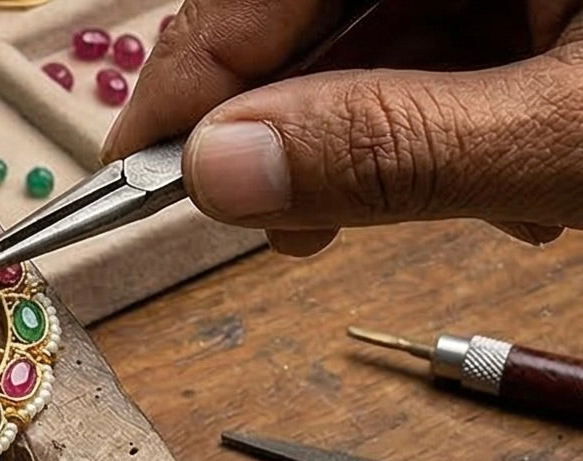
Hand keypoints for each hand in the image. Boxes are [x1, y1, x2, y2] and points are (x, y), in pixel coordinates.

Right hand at [105, 2, 581, 254]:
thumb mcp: (564, 137)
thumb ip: (392, 150)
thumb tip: (222, 170)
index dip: (191, 80)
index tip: (132, 171)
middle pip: (311, 13)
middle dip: (303, 127)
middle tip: (294, 228)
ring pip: (376, 39)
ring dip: (390, 143)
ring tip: (482, 206)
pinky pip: (443, 46)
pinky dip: (448, 125)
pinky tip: (509, 178)